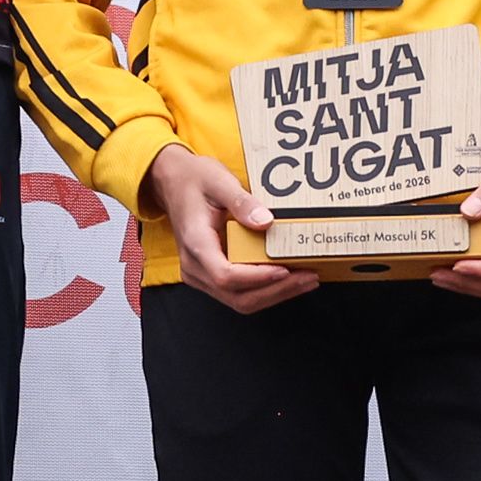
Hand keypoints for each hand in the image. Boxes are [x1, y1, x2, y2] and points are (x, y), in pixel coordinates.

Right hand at [146, 145, 312, 311]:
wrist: (173, 182)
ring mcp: (201, 275)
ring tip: (305, 280)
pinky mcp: (210, 275)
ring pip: (240, 300)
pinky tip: (288, 278)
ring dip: (274, 294)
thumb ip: (241, 201)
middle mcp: (195, 266)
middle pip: (237, 296)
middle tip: (308, 277)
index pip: (226, 275)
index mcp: (196, 244)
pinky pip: (239, 293)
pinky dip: (265, 289)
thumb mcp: (217, 180)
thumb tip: (265, 222)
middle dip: (276, 291)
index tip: (286, 270)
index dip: (258, 278)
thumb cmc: (193, 181)